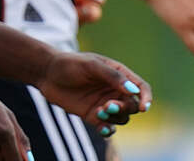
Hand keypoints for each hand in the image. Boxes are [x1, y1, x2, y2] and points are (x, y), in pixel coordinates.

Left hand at [35, 52, 150, 139]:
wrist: (47, 74)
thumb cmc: (70, 64)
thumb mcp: (91, 65)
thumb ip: (112, 76)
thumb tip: (133, 90)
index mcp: (119, 74)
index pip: (141, 87)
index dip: (146, 97)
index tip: (143, 107)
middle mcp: (114, 91)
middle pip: (132, 106)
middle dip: (124, 108)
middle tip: (108, 106)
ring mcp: (105, 104)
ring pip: (121, 118)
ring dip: (114, 118)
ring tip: (98, 111)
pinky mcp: (93, 116)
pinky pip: (107, 128)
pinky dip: (107, 130)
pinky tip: (100, 128)